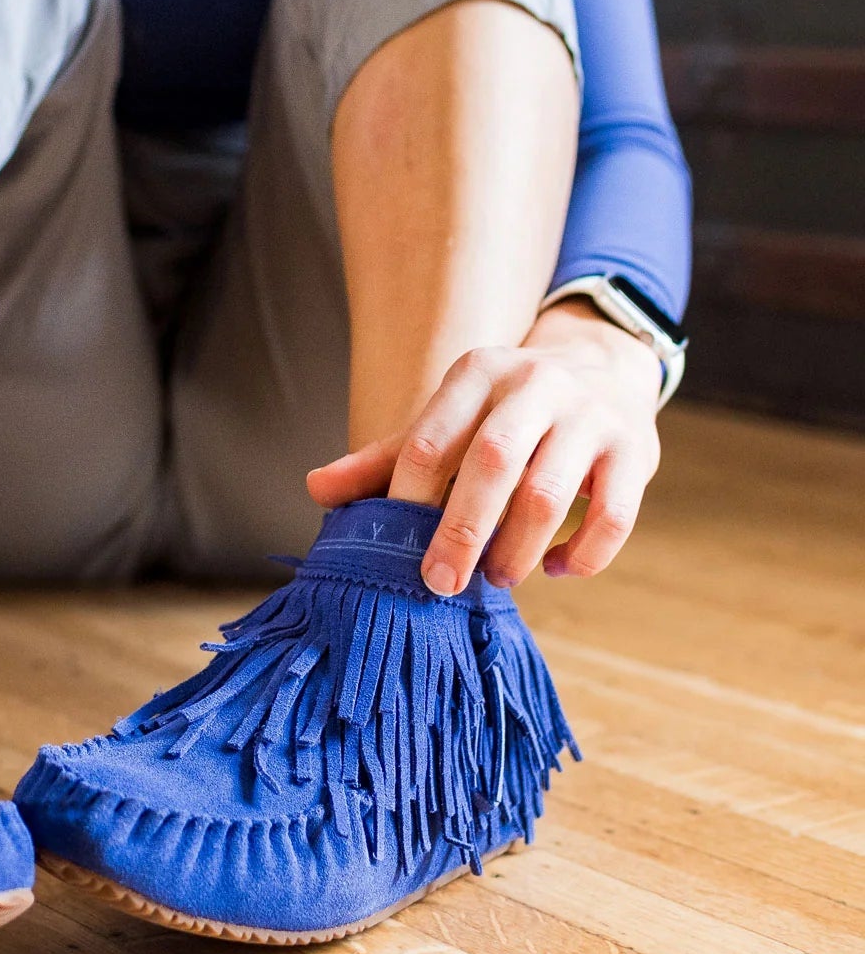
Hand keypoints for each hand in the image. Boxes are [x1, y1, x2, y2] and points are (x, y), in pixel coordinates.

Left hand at [306, 300, 663, 595]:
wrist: (603, 369)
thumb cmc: (504, 411)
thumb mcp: (448, 418)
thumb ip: (386, 457)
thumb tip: (315, 490)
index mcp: (476, 373)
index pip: (430, 439)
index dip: (408, 498)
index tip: (395, 549)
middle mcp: (533, 383)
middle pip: (490, 463)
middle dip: (460, 531)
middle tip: (440, 585)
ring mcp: (590, 414)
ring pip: (548, 494)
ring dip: (516, 548)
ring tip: (497, 580)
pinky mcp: (637, 450)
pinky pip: (612, 515)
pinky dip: (583, 554)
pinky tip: (558, 569)